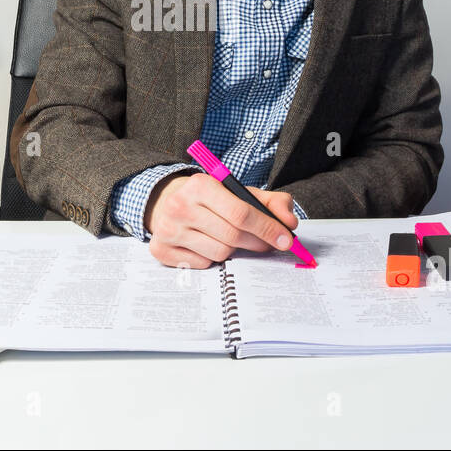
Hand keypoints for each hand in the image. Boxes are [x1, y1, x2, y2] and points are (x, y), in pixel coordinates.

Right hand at [144, 172, 298, 268]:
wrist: (168, 202)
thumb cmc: (211, 199)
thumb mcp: (240, 192)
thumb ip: (272, 202)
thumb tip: (289, 223)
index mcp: (200, 185)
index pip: (241, 213)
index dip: (267, 228)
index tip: (286, 240)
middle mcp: (179, 206)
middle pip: (232, 236)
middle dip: (257, 242)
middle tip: (267, 244)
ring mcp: (168, 230)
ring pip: (219, 253)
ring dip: (233, 250)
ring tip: (232, 239)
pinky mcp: (161, 250)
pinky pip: (202, 264)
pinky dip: (212, 258)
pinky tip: (209, 244)